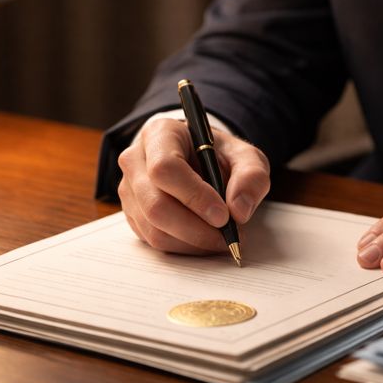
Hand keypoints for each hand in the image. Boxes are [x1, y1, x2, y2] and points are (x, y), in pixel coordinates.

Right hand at [117, 117, 269, 253]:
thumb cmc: (219, 156)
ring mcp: (130, 190)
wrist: (201, 161)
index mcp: (160, 134)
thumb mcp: (246, 157)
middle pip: (155, 205)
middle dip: (196, 229)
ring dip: (193, 242)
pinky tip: (205, 239)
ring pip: (154, 229)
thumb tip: (239, 210)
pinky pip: (154, 241)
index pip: (165, 168)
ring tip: (221, 238)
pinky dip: (185, 247)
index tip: (223, 215)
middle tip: (227, 236)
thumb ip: (252, 176)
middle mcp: (136, 161)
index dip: (194, 196)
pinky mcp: (133, 215)